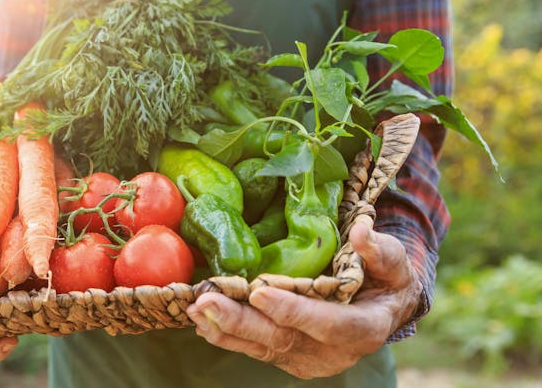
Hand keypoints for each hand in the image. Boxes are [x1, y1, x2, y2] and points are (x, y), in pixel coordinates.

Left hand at [186, 216, 421, 378]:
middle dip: (242, 321)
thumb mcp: (394, 262)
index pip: (327, 324)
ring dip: (226, 329)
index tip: (259, 292)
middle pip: (283, 339)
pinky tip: (202, 321)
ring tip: (196, 308)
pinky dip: (227, 336)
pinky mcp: (289, 356)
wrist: (383, 310)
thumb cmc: (387, 281)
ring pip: (263, 346)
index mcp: (363, 329)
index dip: (293, 311)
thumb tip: (363, 231)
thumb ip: (380, 250)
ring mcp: (308, 358)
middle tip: (208, 302)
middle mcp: (333, 353)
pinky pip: (255, 349)